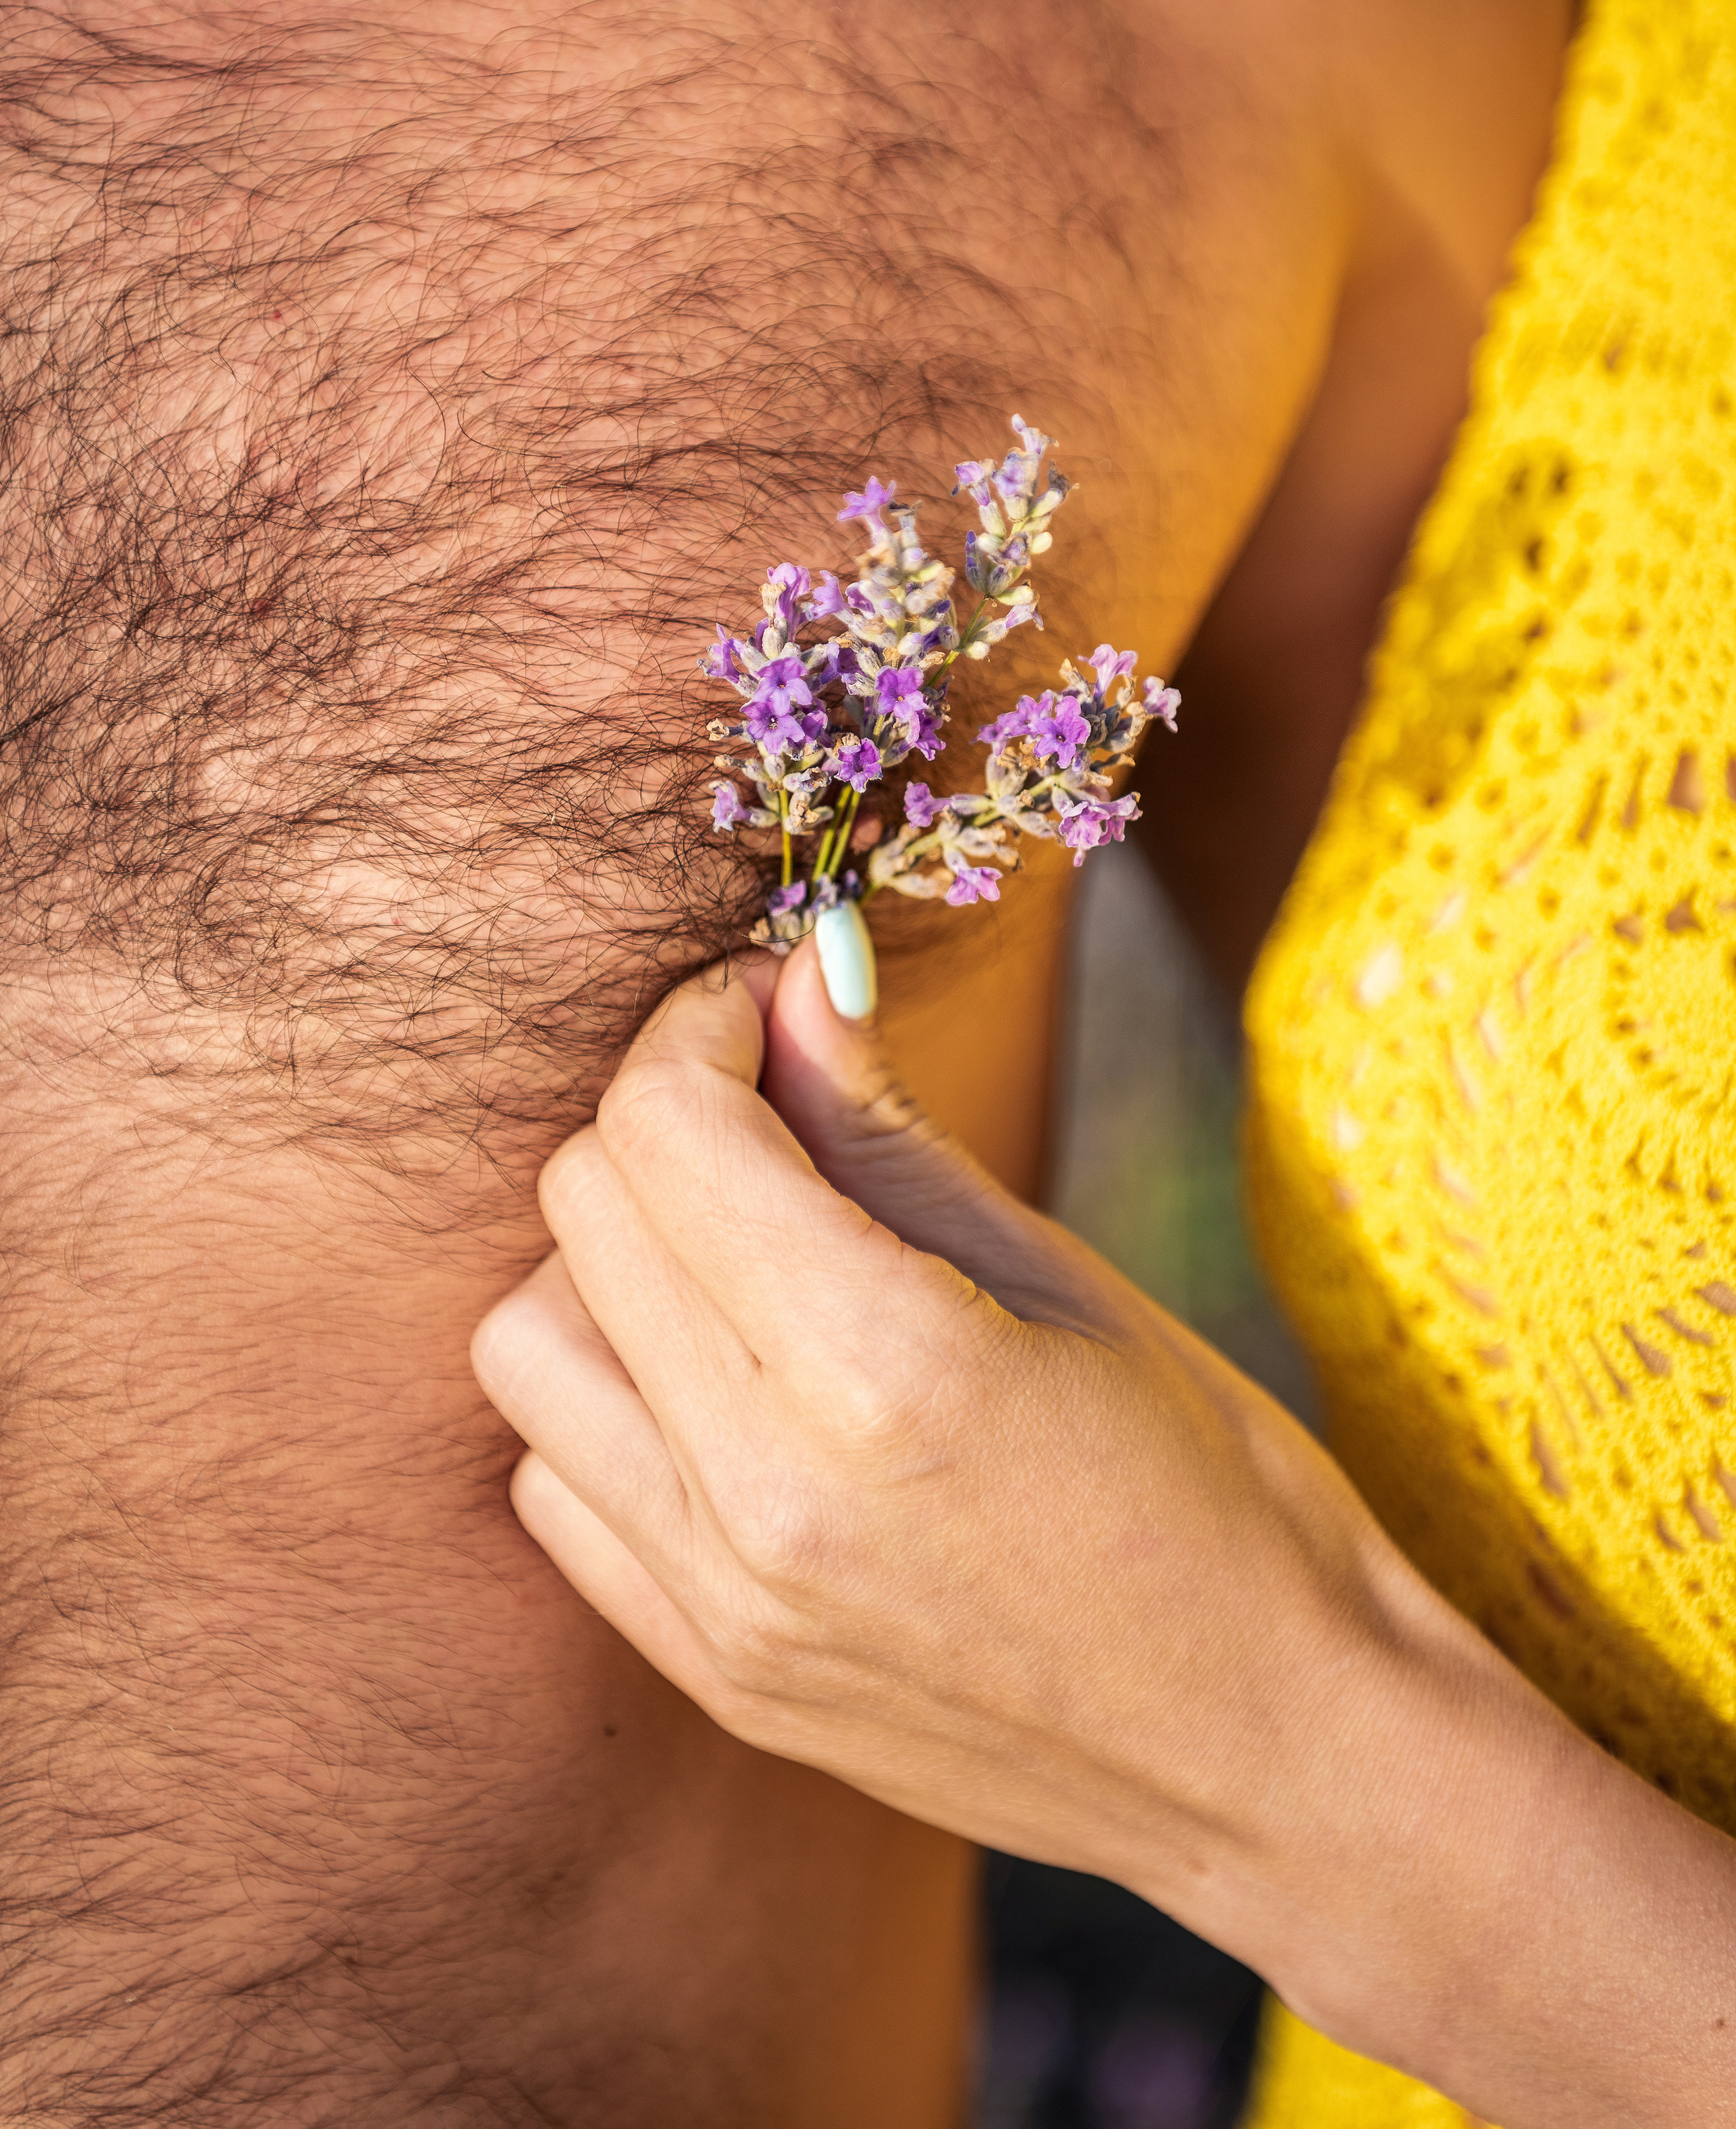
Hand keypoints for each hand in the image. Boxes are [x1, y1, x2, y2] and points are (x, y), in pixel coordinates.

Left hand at [472, 945, 1735, 2125]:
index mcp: (882, 1369)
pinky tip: (724, 1388)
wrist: (1274, 1755)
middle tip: (770, 1101)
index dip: (706, 1022)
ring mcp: (720, 1602)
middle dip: (665, 1115)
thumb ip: (885, 1125)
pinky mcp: (707, 1672)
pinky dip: (607, 1400)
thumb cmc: (1217, 1492)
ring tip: (737, 1256)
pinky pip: (556, 1485)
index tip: (772, 1003)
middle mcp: (765, 1493)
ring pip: (525, 1347)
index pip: (669, 1128)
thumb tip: (796, 976)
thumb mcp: (1065, 1276)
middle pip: (582, 1210)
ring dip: (607, 1263)